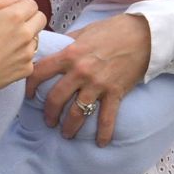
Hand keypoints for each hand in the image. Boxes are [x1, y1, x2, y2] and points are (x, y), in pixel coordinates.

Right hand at [0, 0, 46, 105]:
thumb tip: (15, 0)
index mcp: (14, 17)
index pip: (32, 4)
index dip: (22, 6)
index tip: (14, 11)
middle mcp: (25, 34)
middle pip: (41, 18)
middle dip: (30, 18)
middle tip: (14, 24)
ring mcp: (28, 52)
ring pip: (36, 38)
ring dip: (27, 37)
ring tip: (6, 43)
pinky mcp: (27, 68)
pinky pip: (30, 56)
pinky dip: (21, 55)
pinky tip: (5, 57)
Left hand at [25, 13, 149, 144]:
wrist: (143, 35)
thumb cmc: (113, 30)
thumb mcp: (85, 31)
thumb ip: (68, 42)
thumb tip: (55, 47)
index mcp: (70, 54)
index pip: (41, 72)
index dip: (30, 85)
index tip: (29, 95)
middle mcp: (80, 71)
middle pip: (56, 98)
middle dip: (49, 114)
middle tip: (49, 121)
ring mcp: (98, 84)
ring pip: (77, 112)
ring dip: (69, 126)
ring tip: (66, 133)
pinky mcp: (115, 92)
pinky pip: (106, 118)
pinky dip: (103, 133)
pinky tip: (101, 143)